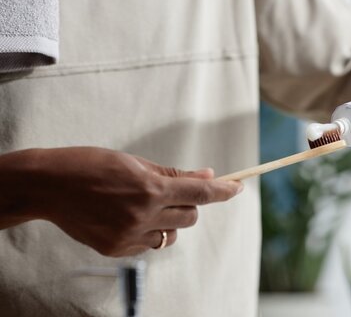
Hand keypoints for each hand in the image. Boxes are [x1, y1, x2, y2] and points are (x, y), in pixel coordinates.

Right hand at [0, 147, 242, 256]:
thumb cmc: (92, 164)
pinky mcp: (116, 250)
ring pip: (171, 235)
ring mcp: (129, 236)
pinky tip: (129, 218)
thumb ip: (174, 174)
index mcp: (150, 188)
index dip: (224, 191)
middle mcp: (143, 215)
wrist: (49, 186)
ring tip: (147, 205)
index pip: (200, 194)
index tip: (238, 188)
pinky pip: (149, 245)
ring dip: (170, 220)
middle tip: (175, 192)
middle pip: (190, 217)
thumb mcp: (135, 162)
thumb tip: (207, 176)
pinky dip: (149, 232)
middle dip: (190, 204)